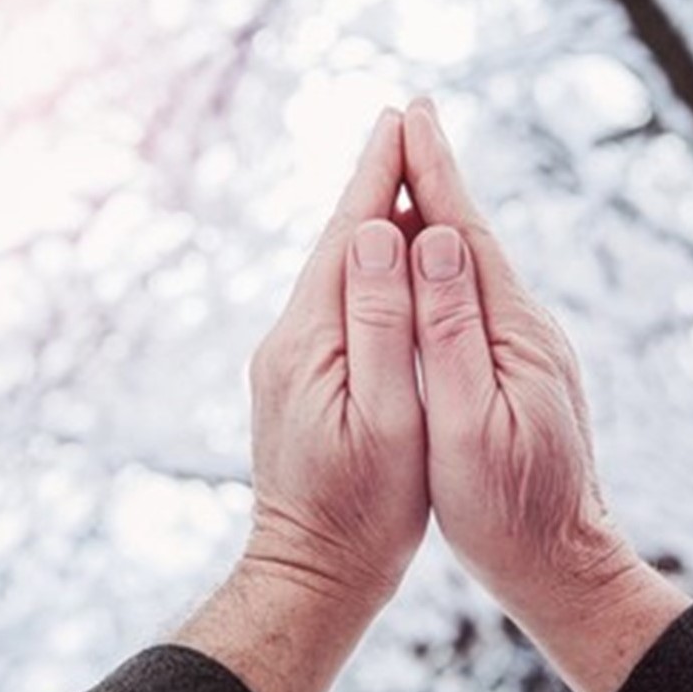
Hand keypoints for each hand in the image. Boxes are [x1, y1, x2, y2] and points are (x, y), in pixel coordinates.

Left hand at [176, 109, 426, 691]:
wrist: (313, 571)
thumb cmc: (364, 509)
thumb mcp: (386, 419)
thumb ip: (381, 325)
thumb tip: (376, 235)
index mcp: (311, 341)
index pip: (348, 237)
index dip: (377, 176)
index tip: (399, 120)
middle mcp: (289, 340)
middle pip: (337, 245)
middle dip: (371, 185)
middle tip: (402, 129)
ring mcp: (290, 360)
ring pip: (336, 273)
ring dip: (367, 224)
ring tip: (399, 180)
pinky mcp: (299, 380)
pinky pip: (336, 305)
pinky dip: (363, 270)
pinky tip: (383, 264)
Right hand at [402, 99, 690, 691]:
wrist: (562, 562)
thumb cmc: (507, 511)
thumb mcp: (470, 428)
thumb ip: (455, 336)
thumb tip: (441, 246)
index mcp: (515, 336)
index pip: (468, 239)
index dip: (436, 177)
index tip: (412, 119)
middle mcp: (528, 331)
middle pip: (474, 242)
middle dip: (439, 180)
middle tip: (410, 121)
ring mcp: (527, 351)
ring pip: (474, 270)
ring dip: (442, 217)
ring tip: (413, 174)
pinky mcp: (519, 372)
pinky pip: (474, 302)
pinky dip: (447, 267)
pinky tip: (432, 263)